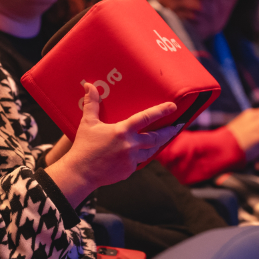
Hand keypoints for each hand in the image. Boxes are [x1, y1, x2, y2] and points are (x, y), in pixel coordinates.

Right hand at [45, 84, 179, 206]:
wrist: (81, 173)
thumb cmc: (84, 147)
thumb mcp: (88, 123)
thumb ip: (92, 104)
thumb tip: (89, 85)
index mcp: (122, 131)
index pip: (146, 118)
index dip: (161, 111)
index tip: (173, 107)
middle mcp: (131, 145)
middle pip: (156, 138)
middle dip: (169, 132)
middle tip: (177, 126)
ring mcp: (131, 160)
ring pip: (151, 152)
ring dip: (157, 145)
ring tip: (162, 139)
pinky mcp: (129, 171)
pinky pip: (139, 162)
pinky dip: (140, 156)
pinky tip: (141, 153)